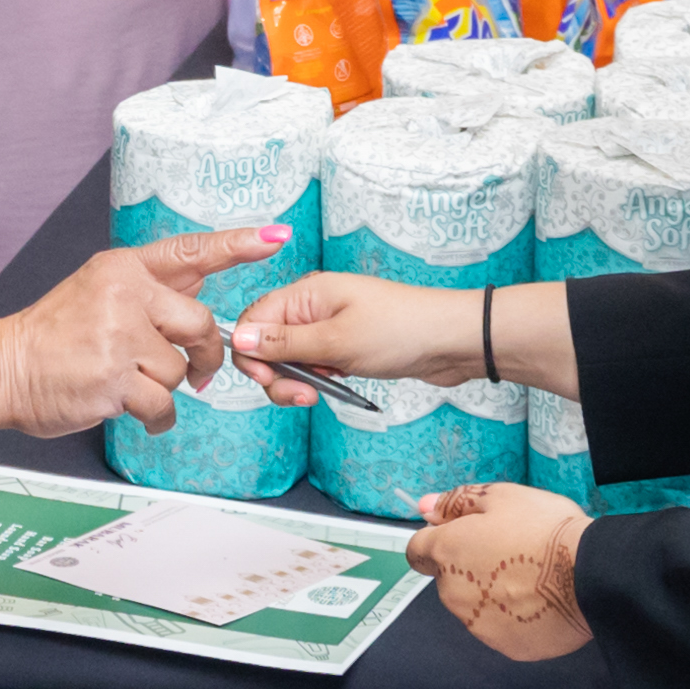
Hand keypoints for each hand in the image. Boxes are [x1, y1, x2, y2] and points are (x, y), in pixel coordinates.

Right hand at [0, 231, 266, 433]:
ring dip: (163, 386)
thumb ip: (150, 288)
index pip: (189, 251)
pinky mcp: (114, 380)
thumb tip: (202, 281)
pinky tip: (133, 410)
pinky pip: (162, 404)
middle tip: (196, 372)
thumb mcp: (97, 289)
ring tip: (128, 384)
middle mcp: (123, 295)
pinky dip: (155, 417)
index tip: (276, 236)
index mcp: (122, 268)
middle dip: (204, 354)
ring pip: (180, 369)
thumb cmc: (53, 335)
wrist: (4, 368)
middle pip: (201, 323)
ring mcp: (118, 337)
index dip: (237, 244)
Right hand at [229, 269, 485, 397]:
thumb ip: (283, 343)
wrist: (452, 341)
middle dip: (277, 375)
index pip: (251, 321)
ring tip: (323, 392)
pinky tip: (337, 385)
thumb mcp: (336, 341)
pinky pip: (314, 365)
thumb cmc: (402, 330)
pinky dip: (318, 380)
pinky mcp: (344, 345)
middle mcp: (312, 307)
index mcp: (305, 294)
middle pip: (267, 344)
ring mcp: (328, 327)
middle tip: (305, 395)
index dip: (251, 354)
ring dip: (298, 381)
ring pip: (290, 359)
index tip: (269, 379)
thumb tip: (236, 338)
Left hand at [410, 481, 594, 661]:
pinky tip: (540, 601)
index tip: (465, 535)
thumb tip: (425, 507)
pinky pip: (501, 628)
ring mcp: (478, 625)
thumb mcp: (501, 497)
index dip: (438, 539)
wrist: (590, 575)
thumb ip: (456, 502)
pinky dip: (514, 617)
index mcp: (448, 552)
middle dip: (470, 566)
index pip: (417, 551)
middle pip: (449, 579)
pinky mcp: (505, 646)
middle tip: (511, 551)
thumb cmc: (545, 530)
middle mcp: (453, 593)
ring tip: (531, 577)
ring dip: (491, 593)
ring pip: (474, 606)